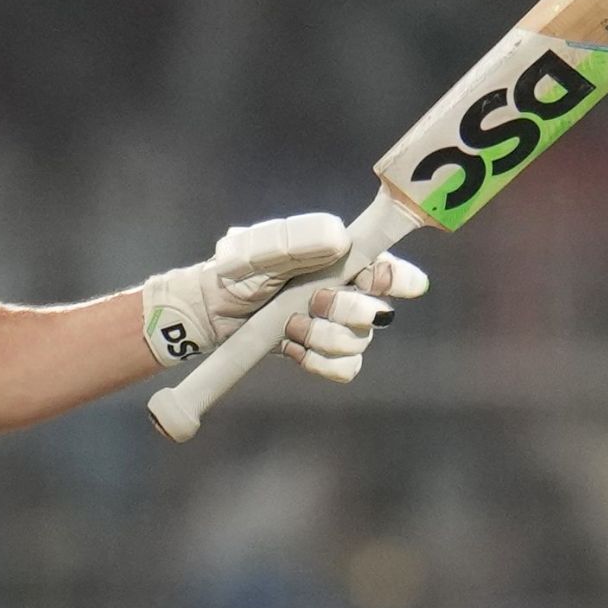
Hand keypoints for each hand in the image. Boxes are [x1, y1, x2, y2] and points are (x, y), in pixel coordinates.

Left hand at [141, 212, 427, 381]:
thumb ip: (297, 239)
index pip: (391, 267)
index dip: (397, 277)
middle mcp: (349, 291)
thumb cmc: (236, 270)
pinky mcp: (323, 354)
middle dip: (346, 310)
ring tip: (289, 324)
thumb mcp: (259, 247)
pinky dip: (318, 361)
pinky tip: (292, 347)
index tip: (376, 279)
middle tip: (312, 301)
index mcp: (343, 258)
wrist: (211, 311)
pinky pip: (345, 368)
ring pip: (359, 342)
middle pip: (379, 311)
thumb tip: (340, 239)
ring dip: (323, 337)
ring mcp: (338, 325)